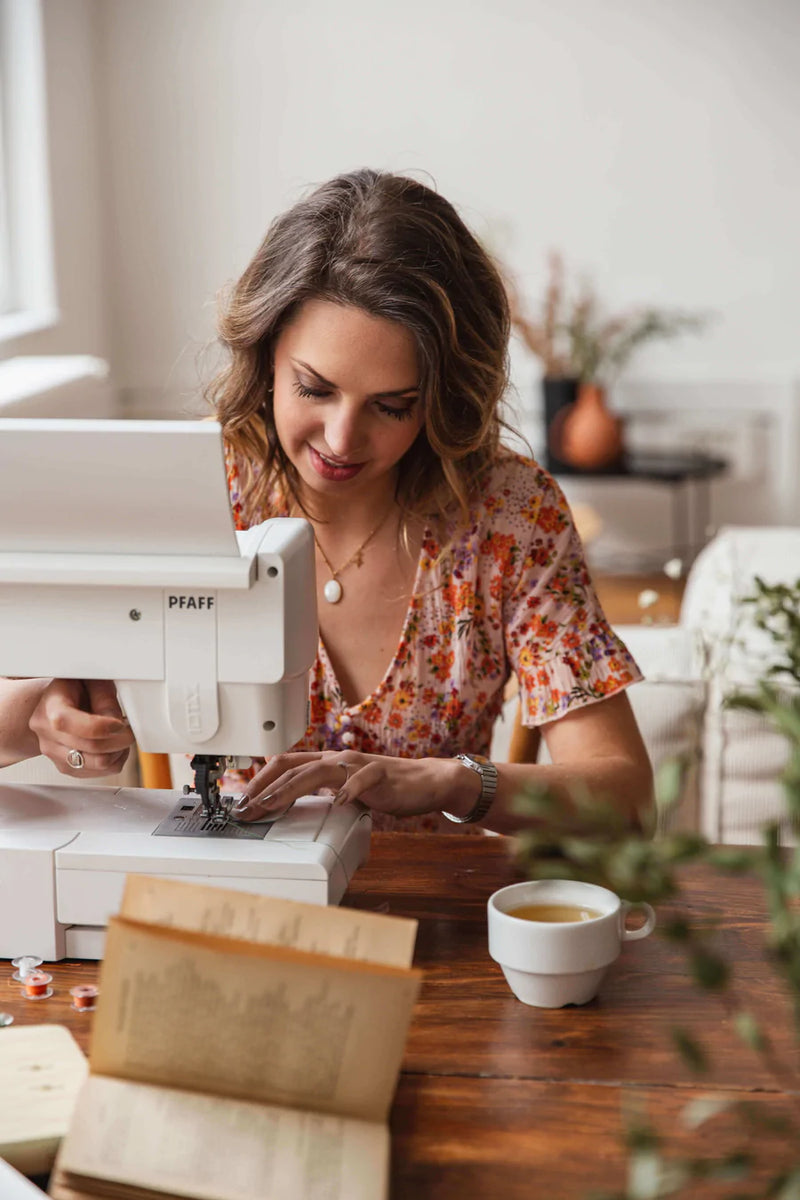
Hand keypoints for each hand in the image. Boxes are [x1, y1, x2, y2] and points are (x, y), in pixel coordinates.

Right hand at [29, 679, 134, 778]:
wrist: (57, 703)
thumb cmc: (76, 688)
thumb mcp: (91, 681)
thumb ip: (104, 698)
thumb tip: (116, 722)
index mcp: (49, 706)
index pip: (68, 722)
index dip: (101, 725)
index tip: (120, 722)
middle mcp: (46, 733)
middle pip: (91, 747)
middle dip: (120, 739)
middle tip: (130, 729)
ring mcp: (53, 753)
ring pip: (98, 764)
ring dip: (119, 751)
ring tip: (121, 736)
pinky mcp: (65, 768)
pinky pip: (100, 773)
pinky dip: (115, 761)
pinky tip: (115, 746)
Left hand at [233, 750, 480, 822]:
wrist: (425, 781)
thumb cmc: (385, 787)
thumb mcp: (345, 790)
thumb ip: (322, 793)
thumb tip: (290, 805)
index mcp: (327, 763)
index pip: (285, 765)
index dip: (260, 781)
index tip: (243, 802)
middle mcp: (337, 759)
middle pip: (291, 767)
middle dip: (264, 788)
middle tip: (246, 808)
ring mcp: (358, 764)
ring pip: (316, 772)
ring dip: (289, 789)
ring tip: (272, 805)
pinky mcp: (379, 774)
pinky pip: (360, 780)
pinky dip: (347, 791)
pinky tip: (338, 803)